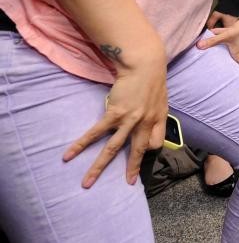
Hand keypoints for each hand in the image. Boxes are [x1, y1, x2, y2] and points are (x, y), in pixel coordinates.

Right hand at [63, 50, 167, 187]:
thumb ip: (154, 110)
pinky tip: (69, 155)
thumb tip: (148, 117)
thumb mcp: (160, 96)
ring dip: (98, 167)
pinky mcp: (114, 114)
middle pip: (137, 151)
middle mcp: (145, 122)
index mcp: (158, 118)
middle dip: (131, 169)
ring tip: (87, 182)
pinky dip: (82, 144)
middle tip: (127, 183)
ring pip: (113, 148)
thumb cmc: (152, 77)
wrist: (144, 63)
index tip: (141, 153)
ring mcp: (129, 120)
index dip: (148, 148)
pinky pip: (96, 133)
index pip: (156, 142)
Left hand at [197, 11, 238, 83]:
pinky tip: (207, 35)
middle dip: (237, 70)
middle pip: (238, 63)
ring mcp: (236, 43)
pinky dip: (216, 37)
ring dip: (221, 52)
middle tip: (237, 78)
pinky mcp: (233, 36)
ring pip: (227, 50)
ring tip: (214, 59)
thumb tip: (199, 46)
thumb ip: (212, 41)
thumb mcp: (226, 36)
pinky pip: (223, 39)